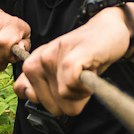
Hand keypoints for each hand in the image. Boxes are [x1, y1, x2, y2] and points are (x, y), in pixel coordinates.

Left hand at [13, 10, 130, 116]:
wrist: (109, 28)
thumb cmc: (86, 52)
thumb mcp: (59, 68)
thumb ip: (40, 83)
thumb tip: (30, 96)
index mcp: (33, 62)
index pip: (24, 92)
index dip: (48, 98)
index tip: (62, 87)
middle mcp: (39, 60)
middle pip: (51, 105)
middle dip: (69, 101)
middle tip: (79, 81)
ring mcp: (52, 58)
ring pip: (63, 99)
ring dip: (80, 94)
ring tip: (85, 75)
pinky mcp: (70, 60)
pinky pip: (70, 89)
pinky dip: (85, 89)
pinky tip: (90, 74)